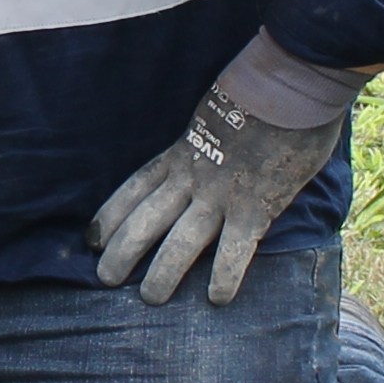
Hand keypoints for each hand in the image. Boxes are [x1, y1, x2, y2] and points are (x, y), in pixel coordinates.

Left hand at [86, 42, 364, 306]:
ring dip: (162, 274)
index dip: (110, 215)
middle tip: (105, 278)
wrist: (292, 82)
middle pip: (145, 220)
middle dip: (121, 251)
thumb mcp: (218, 112)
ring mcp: (222, 194)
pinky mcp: (256, 208)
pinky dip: (225, 276)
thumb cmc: (261, 91)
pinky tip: (218, 299)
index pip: (135, 187)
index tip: (91, 238)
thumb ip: (209, 138)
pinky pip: (235, 251)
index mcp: (182, 151)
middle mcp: (193, 176)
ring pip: (180, 242)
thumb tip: (213, 148)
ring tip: (150, 299)